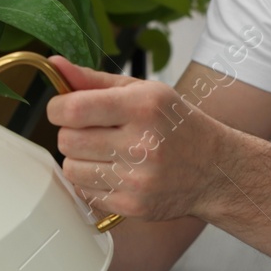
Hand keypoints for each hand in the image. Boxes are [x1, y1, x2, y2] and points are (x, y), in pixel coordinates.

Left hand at [44, 55, 227, 222]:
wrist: (215, 170)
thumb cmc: (176, 125)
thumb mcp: (144, 92)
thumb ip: (95, 80)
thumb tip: (55, 65)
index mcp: (143, 106)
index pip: (73, 109)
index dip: (58, 107)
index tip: (65, 108)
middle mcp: (142, 143)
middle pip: (67, 140)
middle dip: (71, 133)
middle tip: (93, 131)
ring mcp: (138, 179)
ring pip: (71, 168)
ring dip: (79, 159)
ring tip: (104, 152)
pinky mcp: (133, 205)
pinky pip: (85, 192)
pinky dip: (91, 181)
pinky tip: (114, 172)